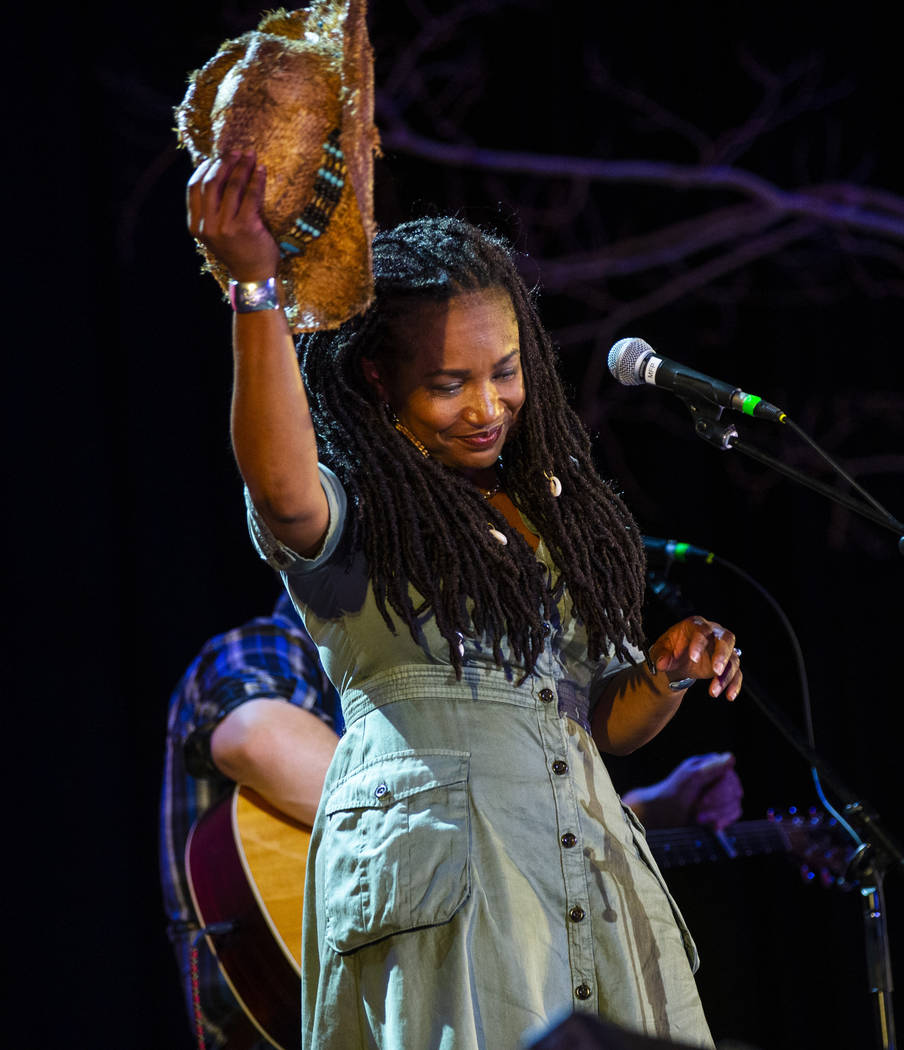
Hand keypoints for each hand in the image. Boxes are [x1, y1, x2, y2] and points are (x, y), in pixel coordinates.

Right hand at [186, 149, 280, 281]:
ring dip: (242, 166)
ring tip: (251, 155)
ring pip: (232, 186)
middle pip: (212, 183)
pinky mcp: (245, 227)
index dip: (205, 168)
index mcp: (196, 226)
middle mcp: (207, 226)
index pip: (193, 188)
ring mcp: (225, 227)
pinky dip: (256, 179)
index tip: (216, 158)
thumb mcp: (215, 235)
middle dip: (224, 163)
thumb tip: (212, 177)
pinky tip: (261, 170)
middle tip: (236, 151)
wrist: (253, 276)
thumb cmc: (237, 252)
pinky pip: (251, 195)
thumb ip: (209, 213)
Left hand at [624, 752, 742, 829]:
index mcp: (711, 765)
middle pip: (734, 793)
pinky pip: (733, 814)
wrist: (662, 813)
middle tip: (698, 810)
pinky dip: (723, 821)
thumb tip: (731, 757)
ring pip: (735, 805)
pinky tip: (712, 825)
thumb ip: (711, 768)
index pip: (729, 778)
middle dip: (716, 805)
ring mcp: (721, 793)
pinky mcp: (721, 808)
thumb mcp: (690, 778)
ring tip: (699, 817)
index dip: (720, 793)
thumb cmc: (672, 792)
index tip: (704, 801)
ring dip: (717, 815)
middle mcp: (718, 777)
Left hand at [649, 615, 742, 699]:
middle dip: (722, 655)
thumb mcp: (661, 650)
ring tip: (713, 692)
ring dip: (725, 676)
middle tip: (716, 671)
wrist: (677, 659)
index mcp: (696, 625)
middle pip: (726, 639)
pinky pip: (736, 673)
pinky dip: (734, 685)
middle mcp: (714, 634)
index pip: (702, 630)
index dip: (699, 643)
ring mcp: (723, 649)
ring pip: (732, 659)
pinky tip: (729, 696)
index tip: (693, 658)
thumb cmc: (670, 649)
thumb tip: (662, 664)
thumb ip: (662, 655)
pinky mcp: (727, 664)